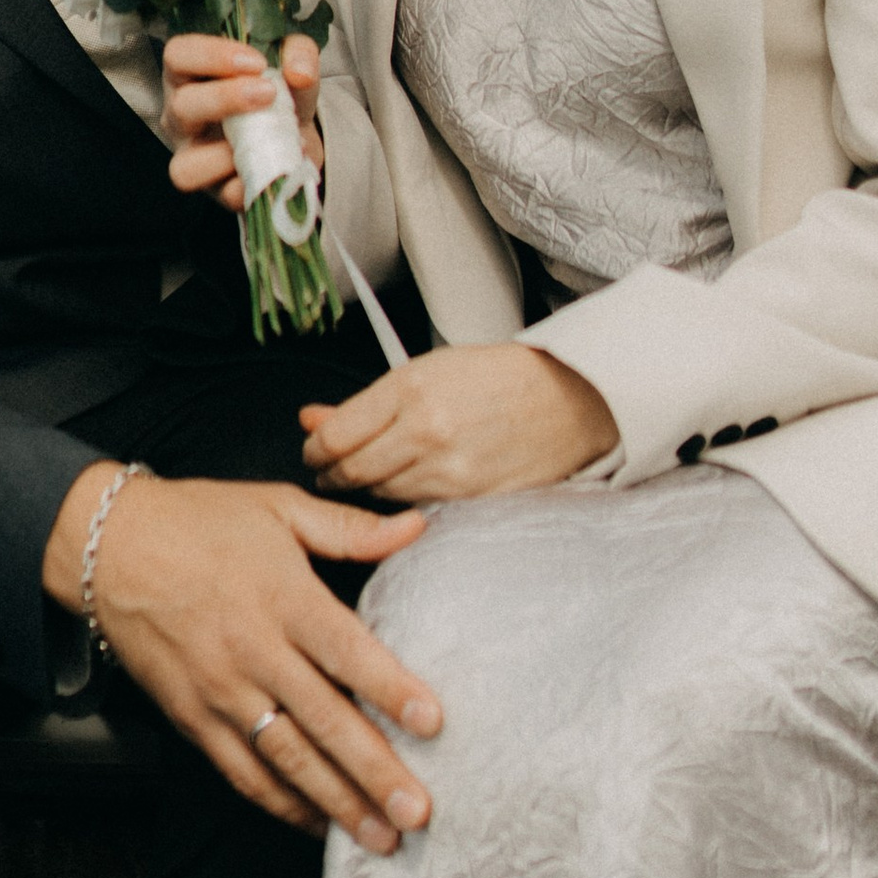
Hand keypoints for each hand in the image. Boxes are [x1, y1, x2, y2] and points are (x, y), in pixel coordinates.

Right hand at [42, 466, 439, 851]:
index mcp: (281, 596)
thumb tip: (418, 527)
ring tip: (381, 837)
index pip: (346, 651)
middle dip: (374, 772)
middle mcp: (253, 651)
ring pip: (287, 759)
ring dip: (338, 803)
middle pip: (323, 720)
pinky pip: (244, 773)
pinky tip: (320, 824)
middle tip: (418, 812)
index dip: (390, 688)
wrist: (109, 549)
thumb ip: (350, 528)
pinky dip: (283, 805)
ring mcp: (221, 692)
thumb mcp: (278, 507)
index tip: (432, 723)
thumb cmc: (199, 522)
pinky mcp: (194, 719)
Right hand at [161, 32, 321, 208]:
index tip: (256, 62)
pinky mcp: (218, 191)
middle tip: (268, 93)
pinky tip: (279, 163)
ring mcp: (194, 158)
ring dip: (225, 156)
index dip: (211, 56)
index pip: (178, 55)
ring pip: (185, 166)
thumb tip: (299, 73)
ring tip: (264, 139)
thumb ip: (298, 52)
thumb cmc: (278, 89)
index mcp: (190, 74)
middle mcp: (181, 117)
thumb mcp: (292, 60)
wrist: (298, 134)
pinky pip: (226, 195)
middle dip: (225, 98)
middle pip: (181, 107)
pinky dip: (255, 182)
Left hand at [300, 344, 616, 501]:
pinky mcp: (468, 498)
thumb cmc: (496, 378)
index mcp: (410, 387)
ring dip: (365, 487)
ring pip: (380, 493)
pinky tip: (406, 483)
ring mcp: (448, 468)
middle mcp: (426, 429)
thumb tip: (312, 419)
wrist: (564, 399)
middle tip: (330, 469)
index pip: (336, 435)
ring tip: (368, 474)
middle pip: (352, 470)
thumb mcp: (425, 371)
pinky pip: (414, 506)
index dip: (315, 448)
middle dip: (333, 473)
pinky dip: (400, 499)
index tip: (315, 449)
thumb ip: (363, 403)